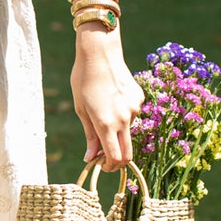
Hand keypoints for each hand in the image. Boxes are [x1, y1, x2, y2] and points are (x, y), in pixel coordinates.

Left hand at [72, 25, 142, 171]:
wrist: (100, 53)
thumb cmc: (83, 80)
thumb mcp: (81, 109)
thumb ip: (90, 135)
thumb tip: (91, 158)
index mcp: (106, 123)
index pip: (115, 158)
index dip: (110, 167)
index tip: (103, 167)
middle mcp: (124, 119)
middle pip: (128, 153)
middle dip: (119, 161)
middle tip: (107, 158)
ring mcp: (134, 109)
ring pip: (128, 131)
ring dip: (118, 131)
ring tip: (102, 109)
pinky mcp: (139, 99)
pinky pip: (132, 114)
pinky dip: (123, 114)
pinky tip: (112, 97)